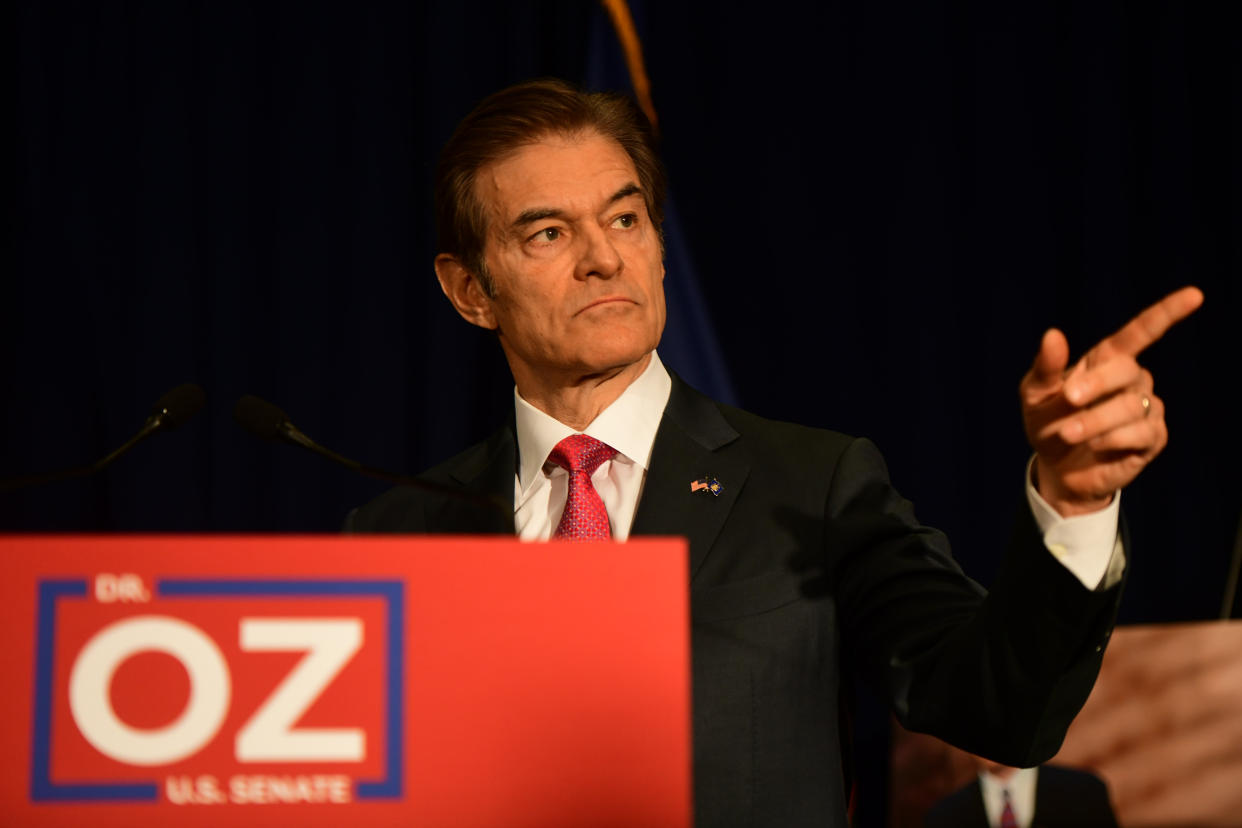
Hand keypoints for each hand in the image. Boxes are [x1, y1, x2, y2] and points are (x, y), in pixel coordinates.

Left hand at [1020, 286, 1203, 516]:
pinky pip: (1139, 433)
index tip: (1195, 295)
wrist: (1056, 468)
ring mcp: (1146, 408)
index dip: (1167, 313)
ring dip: (1093, 421)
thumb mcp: (1035, 395)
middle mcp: (1133, 379)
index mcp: (1106, 360)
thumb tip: (1053, 334)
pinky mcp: (1153, 438)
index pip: (1141, 332)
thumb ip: (1046, 367)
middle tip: (1068, 399)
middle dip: (1094, 384)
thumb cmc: (1047, 422)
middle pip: (1126, 370)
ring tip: (1068, 433)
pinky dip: (1110, 440)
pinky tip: (1096, 447)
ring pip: (1130, 406)